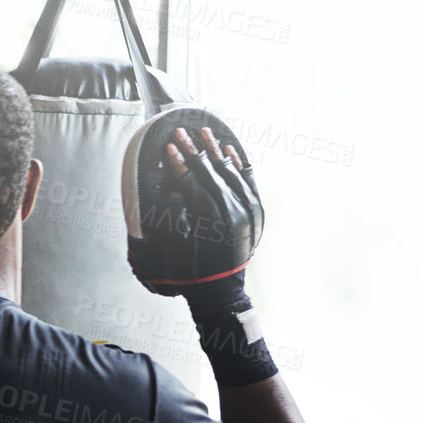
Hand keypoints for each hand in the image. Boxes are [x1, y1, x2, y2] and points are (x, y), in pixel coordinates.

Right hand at [126, 110, 262, 300]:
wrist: (219, 291)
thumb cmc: (191, 273)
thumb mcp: (175, 248)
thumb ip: (174, 216)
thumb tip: (175, 190)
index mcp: (211, 220)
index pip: (192, 181)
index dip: (178, 163)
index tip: (167, 147)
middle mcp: (233, 211)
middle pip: (211, 172)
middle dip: (193, 150)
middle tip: (180, 132)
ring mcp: (248, 211)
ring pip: (232, 172)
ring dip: (216, 151)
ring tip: (205, 132)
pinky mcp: (255, 214)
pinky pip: (249, 182)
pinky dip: (240, 165)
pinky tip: (231, 150)